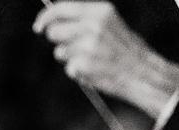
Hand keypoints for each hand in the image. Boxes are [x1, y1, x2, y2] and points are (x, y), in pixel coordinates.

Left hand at [33, 2, 178, 118]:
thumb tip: (54, 20)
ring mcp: (88, 45)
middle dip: (59, 40)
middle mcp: (93, 25)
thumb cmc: (123, 48)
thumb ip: (83, 19)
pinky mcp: (84, 64)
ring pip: (59, 52)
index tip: (38, 27)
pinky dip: (77, 71)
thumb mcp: (108, 23)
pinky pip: (68, 68)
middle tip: (74, 46)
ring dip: (70, 57)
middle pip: (54, 32)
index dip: (45, 17)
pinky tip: (93, 69)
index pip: (61, 8)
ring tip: (90, 58)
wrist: (141, 71)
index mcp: (100, 11)